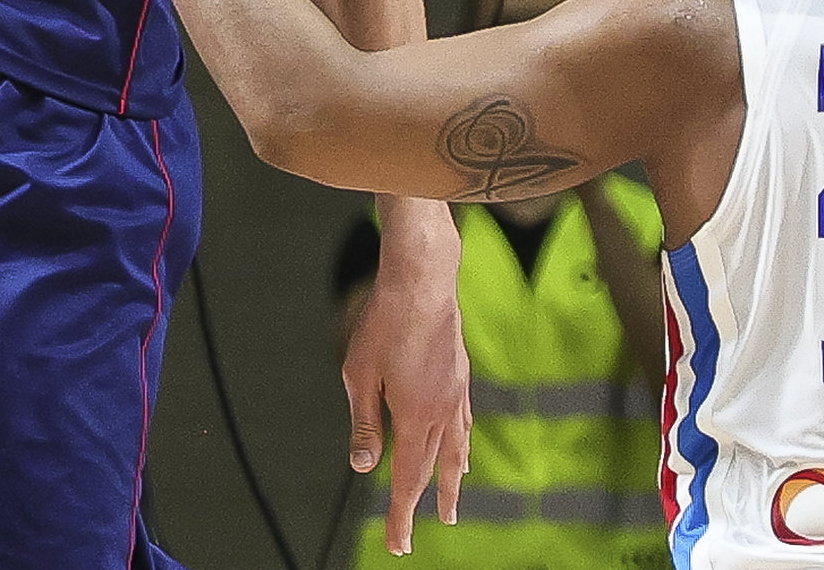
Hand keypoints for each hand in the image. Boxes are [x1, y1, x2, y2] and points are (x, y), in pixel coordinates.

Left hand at [344, 210, 470, 552]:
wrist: (423, 280)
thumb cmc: (384, 323)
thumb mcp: (359, 375)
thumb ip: (365, 423)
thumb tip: (363, 466)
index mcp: (415, 418)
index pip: (406, 480)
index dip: (401, 516)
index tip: (399, 546)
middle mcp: (441, 412)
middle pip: (433, 470)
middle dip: (423, 504)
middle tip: (419, 534)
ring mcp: (455, 394)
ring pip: (456, 450)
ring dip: (452, 481)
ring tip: (454, 505)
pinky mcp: (460, 375)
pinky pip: (464, 422)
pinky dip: (462, 445)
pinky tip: (463, 448)